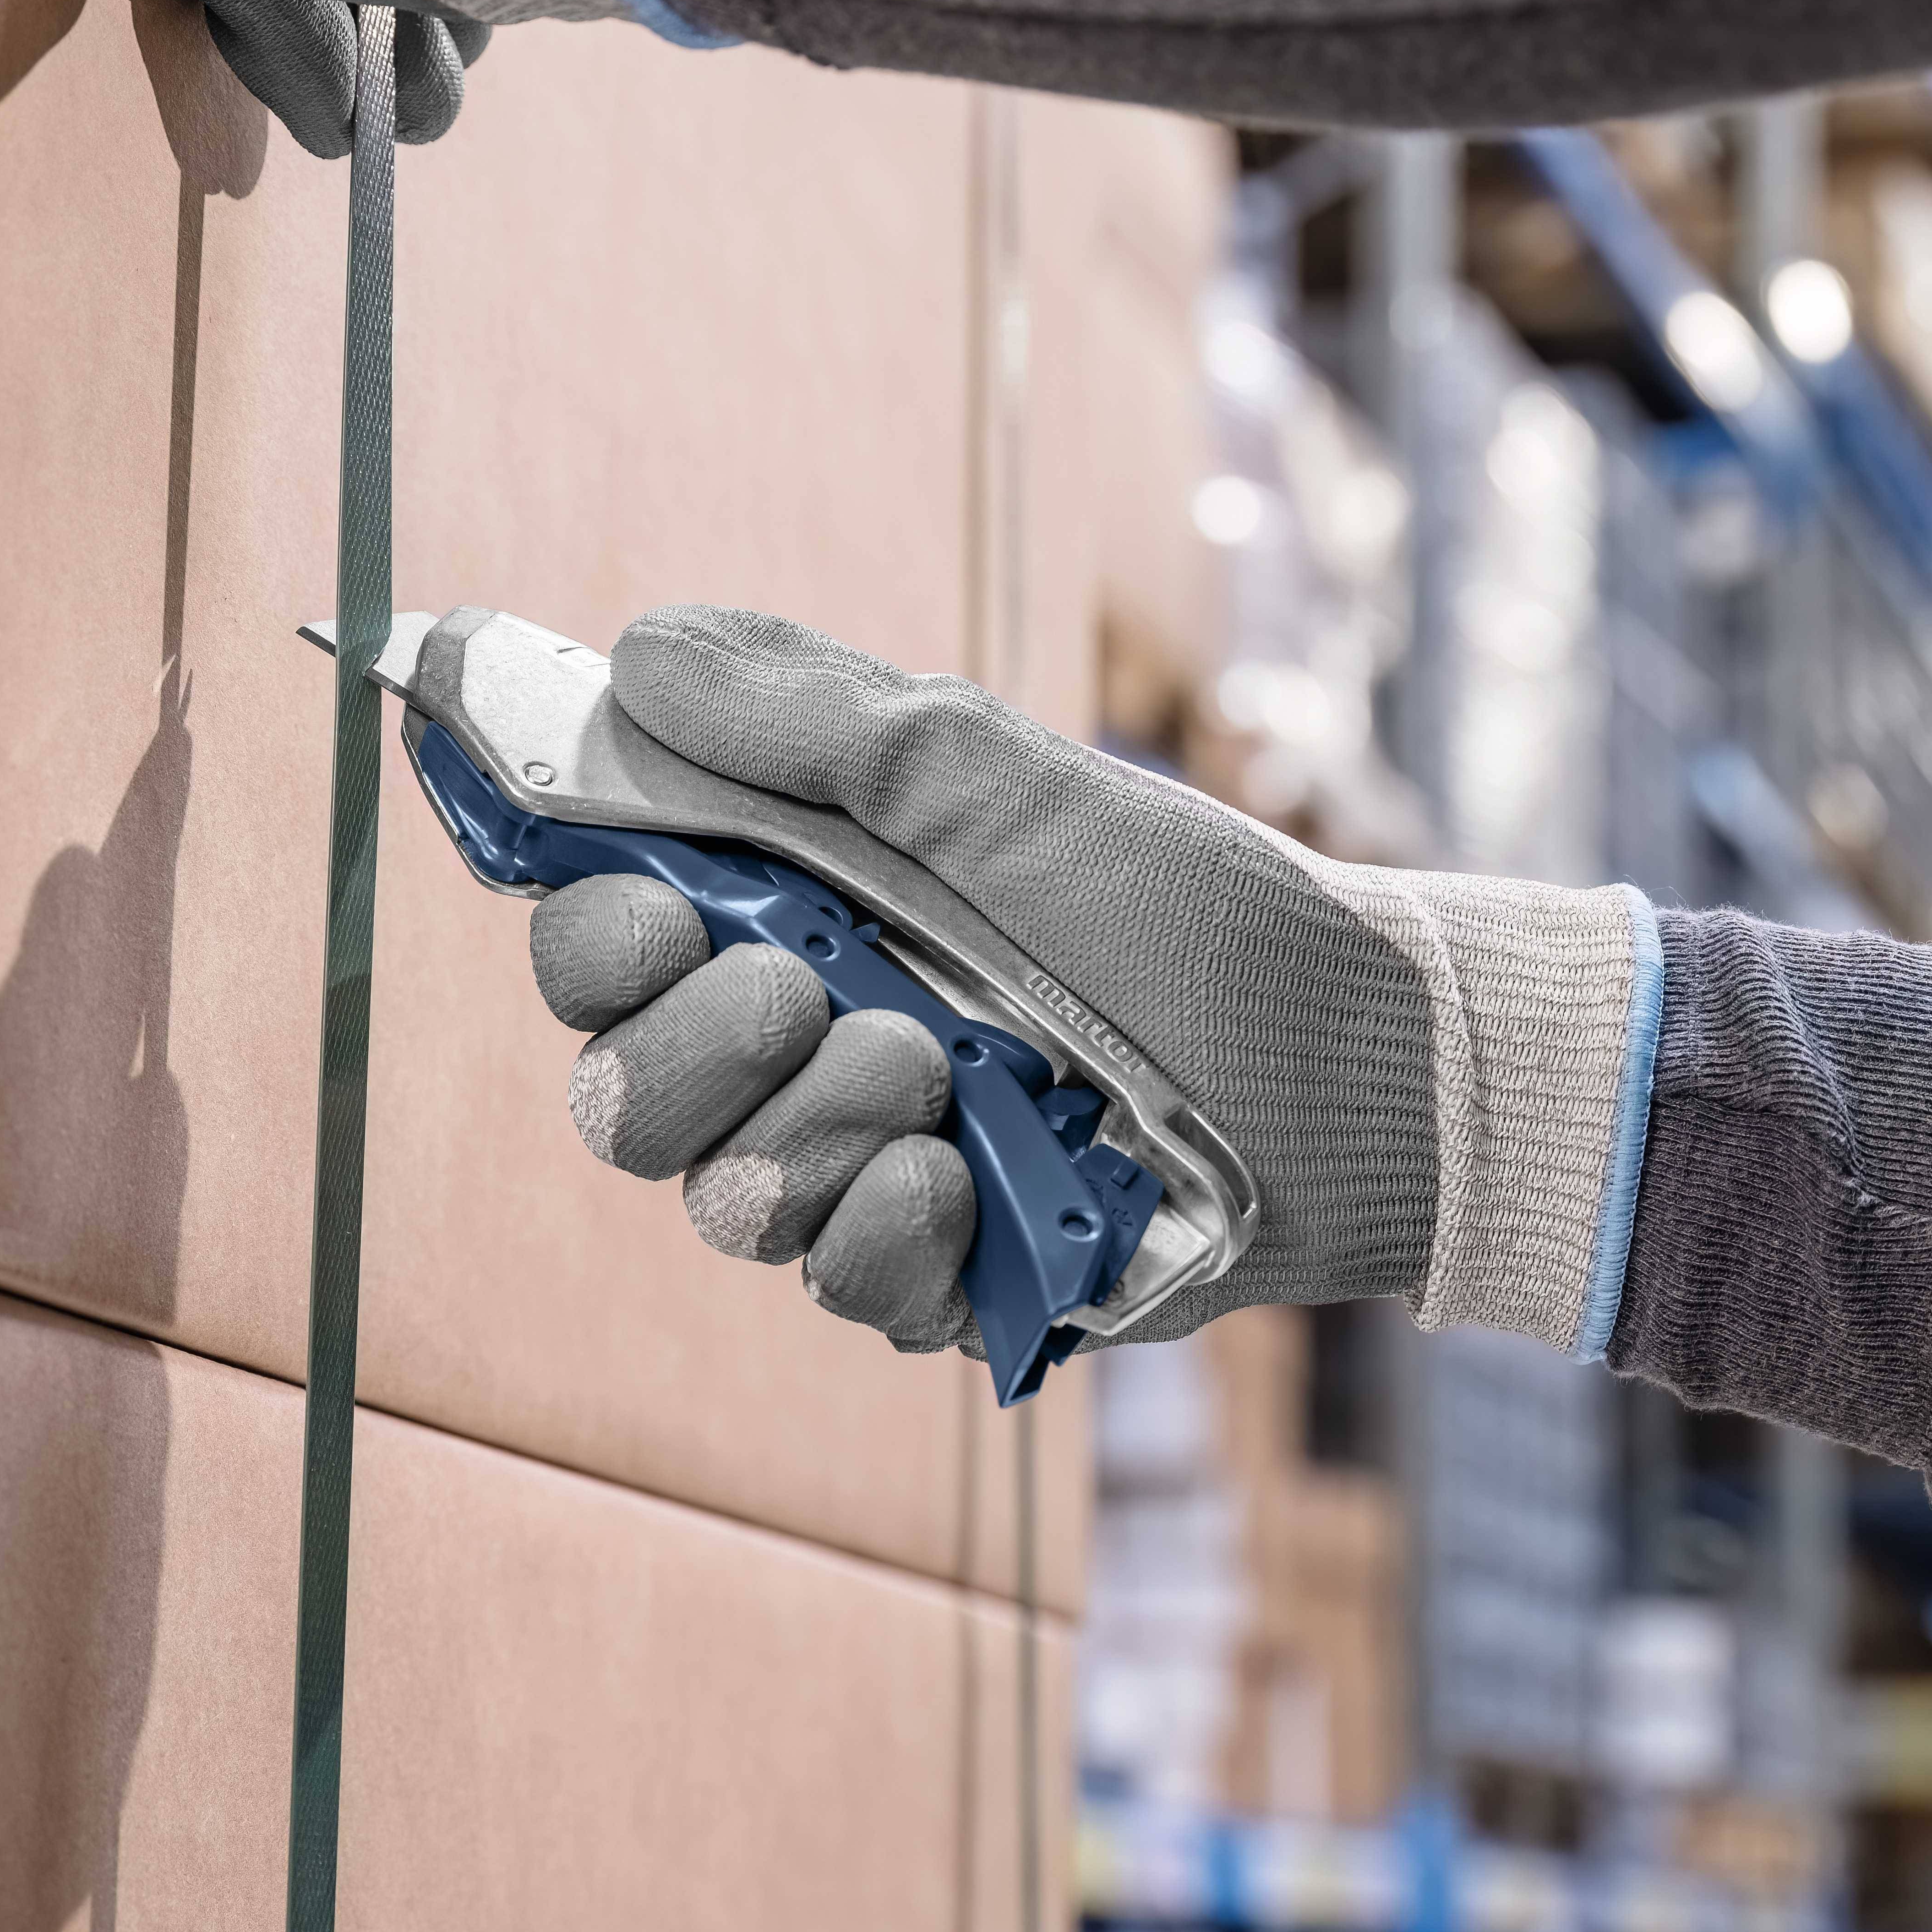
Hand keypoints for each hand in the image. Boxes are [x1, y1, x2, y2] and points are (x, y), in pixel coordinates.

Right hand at [529, 608, 1661, 1359]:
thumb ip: (822, 720)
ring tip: (932, 1070)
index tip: (652, 907)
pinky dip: (884, 1229)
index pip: (601, 944)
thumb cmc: (1190, 909)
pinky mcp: (937, 1275)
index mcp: (796, 916)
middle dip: (686, 1044)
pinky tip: (962, 1182)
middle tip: (796, 988)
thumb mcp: (1008, 783)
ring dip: (808, 1127)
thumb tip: (641, 649)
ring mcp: (863, 1168)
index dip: (587, 936)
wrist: (1344, 1062)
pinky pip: (833, 1282)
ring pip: (717, 1195)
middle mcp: (806, 1049)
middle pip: (620, 1090)